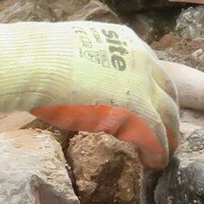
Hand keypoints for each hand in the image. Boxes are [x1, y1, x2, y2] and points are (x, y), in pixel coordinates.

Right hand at [0, 21, 182, 168]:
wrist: (34, 64)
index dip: (153, 91)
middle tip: (168, 133)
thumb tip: (78, 78)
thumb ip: (88, 63)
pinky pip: (155, 136)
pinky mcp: (138, 111)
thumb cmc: (38, 58)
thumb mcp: (74, 51)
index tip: (152, 106)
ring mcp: (142, 85)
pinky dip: (157, 152)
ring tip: (163, 154)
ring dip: (167, 138)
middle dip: (168, 115)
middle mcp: (140, 60)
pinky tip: (153, 163)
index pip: (150, 69)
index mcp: (125, 41)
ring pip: (167, 117)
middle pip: (167, 93)